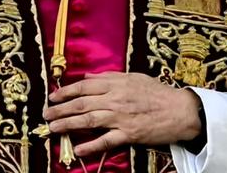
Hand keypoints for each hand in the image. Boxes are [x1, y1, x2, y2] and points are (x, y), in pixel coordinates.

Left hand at [43, 72, 201, 156]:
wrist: (181, 110)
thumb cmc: (157, 92)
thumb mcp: (133, 77)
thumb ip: (108, 77)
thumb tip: (87, 77)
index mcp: (115, 84)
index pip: (83, 87)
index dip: (65, 92)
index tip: (52, 97)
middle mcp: (115, 100)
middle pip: (81, 104)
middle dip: (60, 110)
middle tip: (46, 115)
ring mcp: (121, 118)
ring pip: (89, 121)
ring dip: (68, 125)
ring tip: (53, 129)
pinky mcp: (129, 134)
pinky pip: (106, 141)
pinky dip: (91, 146)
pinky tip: (77, 149)